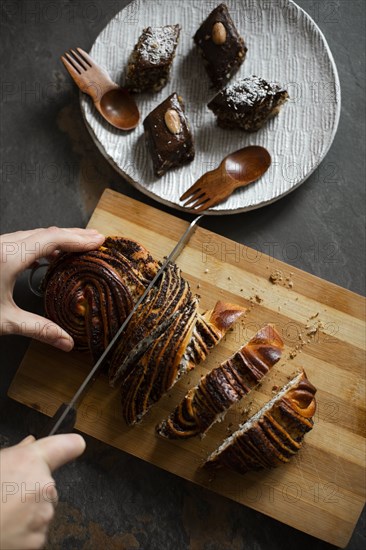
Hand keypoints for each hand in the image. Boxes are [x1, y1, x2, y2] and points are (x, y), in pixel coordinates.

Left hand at [0, 227, 104, 350]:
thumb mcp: (3, 321)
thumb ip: (38, 329)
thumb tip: (65, 342)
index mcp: (8, 256)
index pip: (52, 239)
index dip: (78, 239)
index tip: (98, 240)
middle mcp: (2, 245)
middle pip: (44, 233)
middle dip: (72, 236)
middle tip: (94, 240)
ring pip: (32, 235)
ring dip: (56, 240)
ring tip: (76, 247)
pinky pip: (20, 241)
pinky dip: (39, 245)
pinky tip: (46, 256)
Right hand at [0, 433, 85, 549]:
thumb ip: (15, 454)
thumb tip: (28, 444)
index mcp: (30, 462)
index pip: (67, 445)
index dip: (70, 445)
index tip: (75, 445)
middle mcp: (43, 485)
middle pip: (48, 485)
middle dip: (33, 490)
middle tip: (8, 496)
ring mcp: (43, 514)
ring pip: (43, 510)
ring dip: (29, 512)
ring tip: (3, 514)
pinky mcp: (38, 539)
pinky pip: (37, 531)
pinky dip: (25, 532)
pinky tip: (6, 528)